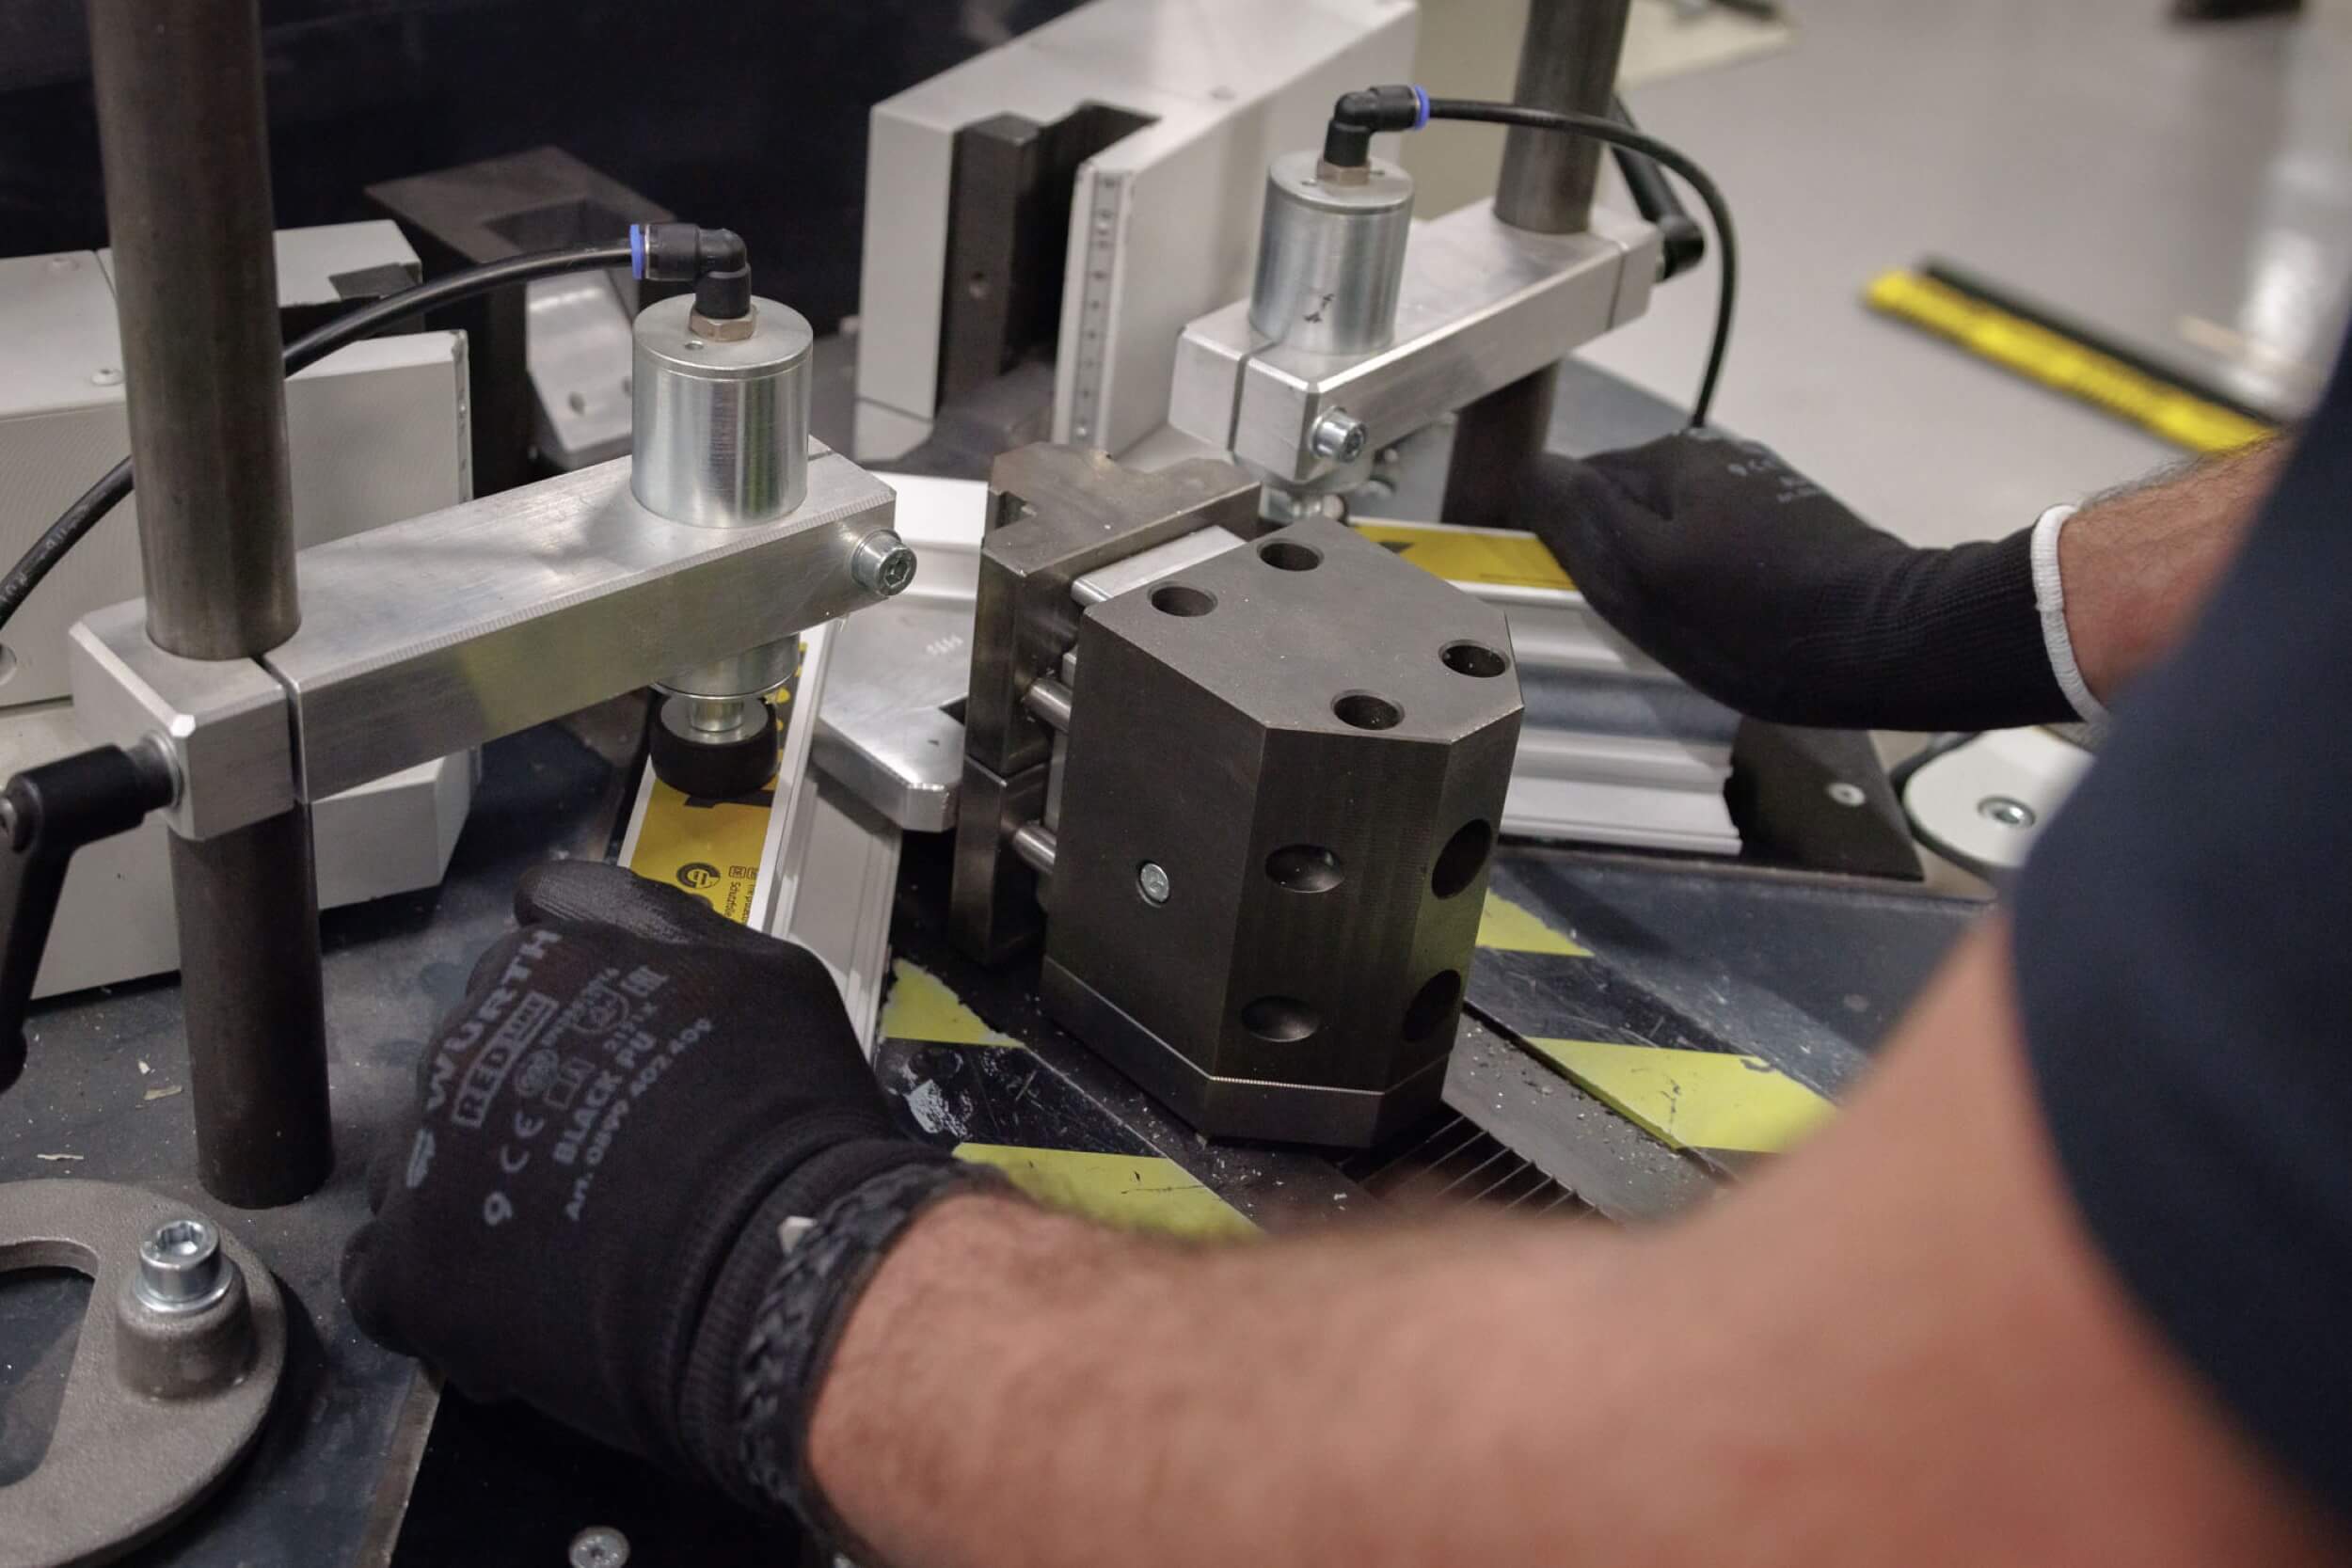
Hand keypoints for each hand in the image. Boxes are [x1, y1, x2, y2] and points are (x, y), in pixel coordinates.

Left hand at [341, 861, 961, 1507]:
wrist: (775, 1262)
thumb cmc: (788, 1118)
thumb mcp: (765, 976)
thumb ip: (668, 936)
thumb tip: (585, 915)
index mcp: (550, 957)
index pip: (525, 954)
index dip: (567, 1007)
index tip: (610, 1056)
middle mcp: (468, 1035)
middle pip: (470, 1064)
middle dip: (523, 1107)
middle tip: (607, 1171)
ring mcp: (426, 1149)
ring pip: (420, 1164)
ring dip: (473, 1197)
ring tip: (558, 1256)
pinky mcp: (404, 1263)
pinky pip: (387, 1273)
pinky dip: (441, 1293)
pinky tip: (513, 1315)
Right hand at [1510, 431, 2072, 731]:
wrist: (1890, 641)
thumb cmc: (1756, 623)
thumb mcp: (1649, 582)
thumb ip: (1585, 524)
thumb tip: (1531, 472)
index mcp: (1669, 459)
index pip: (1579, 485)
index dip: (1570, 540)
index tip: (1583, 594)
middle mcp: (1714, 456)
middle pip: (1631, 506)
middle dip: (1624, 556)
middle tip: (1642, 621)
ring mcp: (1760, 485)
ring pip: (1678, 530)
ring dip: (1671, 572)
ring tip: (1694, 627)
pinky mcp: (1796, 520)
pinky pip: (1723, 546)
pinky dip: (1716, 580)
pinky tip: (1738, 620)